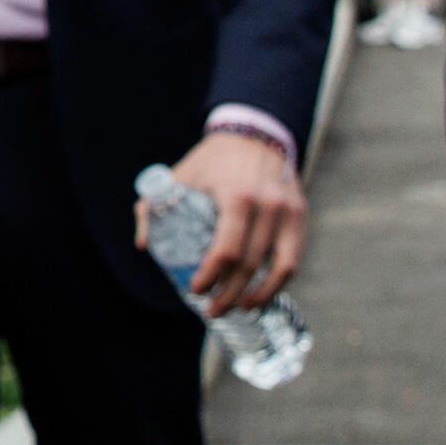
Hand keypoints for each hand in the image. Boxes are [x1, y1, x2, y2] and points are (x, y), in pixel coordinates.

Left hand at [146, 129, 307, 312]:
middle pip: (249, 265)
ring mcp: (288, 211)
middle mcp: (268, 205)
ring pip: (278, 268)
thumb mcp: (179, 177)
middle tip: (211, 310)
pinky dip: (279, 282)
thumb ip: (155, 208)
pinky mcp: (300, 215)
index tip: (195, 289)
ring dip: (258, 296)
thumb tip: (145, 245)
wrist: (253, 134)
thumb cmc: (211, 161)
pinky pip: (294, 258)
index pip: (226, 250)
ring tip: (239, 309)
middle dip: (228, 294)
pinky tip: (262, 294)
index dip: (211, 276)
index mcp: (236, 196)